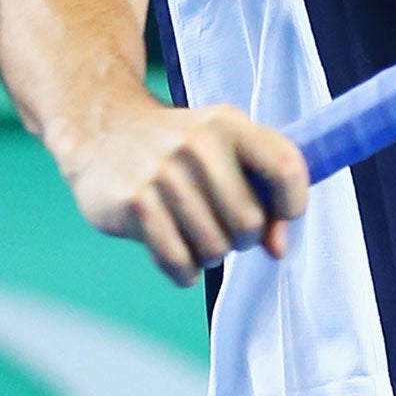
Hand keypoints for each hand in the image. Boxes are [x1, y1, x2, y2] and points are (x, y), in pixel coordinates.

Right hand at [55, 95, 308, 285]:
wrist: (103, 132)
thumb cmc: (179, 149)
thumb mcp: (224, 146)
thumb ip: (262, 190)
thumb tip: (279, 250)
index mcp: (229, 124)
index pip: (286, 168)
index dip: (292, 206)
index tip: (280, 220)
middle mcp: (199, 144)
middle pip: (249, 223)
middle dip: (242, 239)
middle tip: (223, 227)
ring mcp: (164, 173)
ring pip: (214, 249)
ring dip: (210, 255)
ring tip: (196, 235)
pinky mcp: (134, 203)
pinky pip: (178, 262)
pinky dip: (184, 271)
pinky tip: (179, 255)